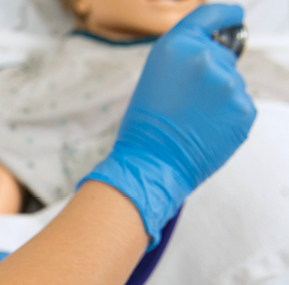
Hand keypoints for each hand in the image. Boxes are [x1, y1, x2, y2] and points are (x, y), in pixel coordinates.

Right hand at [82, 4, 255, 246]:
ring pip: (232, 83)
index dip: (226, 15)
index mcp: (177, 45)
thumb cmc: (146, 124)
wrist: (150, 163)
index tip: (234, 16)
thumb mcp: (156, 76)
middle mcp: (206, 58)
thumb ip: (187, 58)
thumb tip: (220, 54)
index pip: (213, 14)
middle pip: (223, 55)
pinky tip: (205, 130)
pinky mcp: (244, 109)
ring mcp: (230, 84)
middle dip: (210, 73)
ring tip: (192, 119)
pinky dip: (226, 117)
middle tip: (185, 101)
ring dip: (218, 98)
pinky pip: (240, 106)